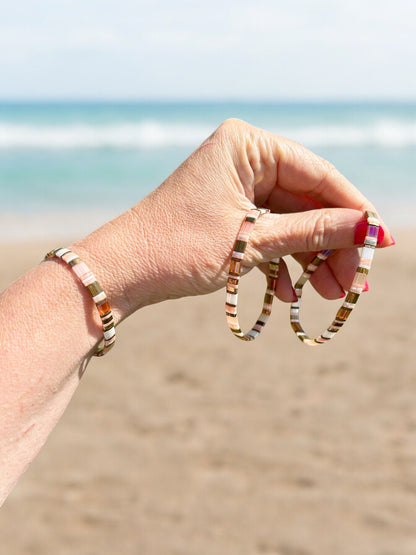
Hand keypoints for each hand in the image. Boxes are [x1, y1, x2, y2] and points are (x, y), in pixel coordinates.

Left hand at [74, 119, 392, 319]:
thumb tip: (369, 229)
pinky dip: (280, 261)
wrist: (122, 274)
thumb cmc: (177, 249)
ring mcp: (234, 187)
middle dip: (330, 244)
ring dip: (308, 259)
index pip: (317, 174)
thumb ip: (312, 233)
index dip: (352, 209)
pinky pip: (266, 234)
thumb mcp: (252, 242)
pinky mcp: (227, 213)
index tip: (381, 241)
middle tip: (354, 283)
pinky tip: (288, 292)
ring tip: (328, 294)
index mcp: (247, 146)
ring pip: (288, 222)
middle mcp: (242, 159)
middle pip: (305, 202)